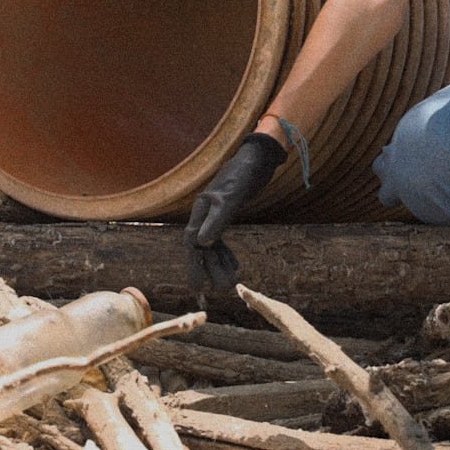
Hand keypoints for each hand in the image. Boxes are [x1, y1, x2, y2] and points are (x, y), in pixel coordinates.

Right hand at [184, 133, 285, 293]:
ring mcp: (215, 214)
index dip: (194, 265)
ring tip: (230, 283)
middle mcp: (204, 213)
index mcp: (201, 209)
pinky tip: (235, 265)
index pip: (192, 242)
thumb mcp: (231, 198)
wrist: (257, 159)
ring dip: (220, 264)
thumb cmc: (243, 175)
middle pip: (202, 248)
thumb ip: (216, 220)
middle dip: (209, 269)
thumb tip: (201, 244)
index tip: (198, 286)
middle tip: (219, 290)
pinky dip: (227, 253)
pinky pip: (222, 239)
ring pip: (213, 245)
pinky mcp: (226, 214)